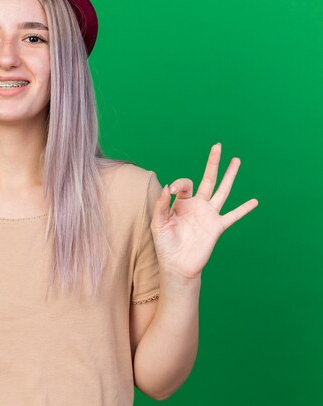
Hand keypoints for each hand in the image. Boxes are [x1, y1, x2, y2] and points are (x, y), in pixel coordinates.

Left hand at [150, 143, 257, 280]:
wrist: (177, 266)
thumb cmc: (165, 245)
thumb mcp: (158, 223)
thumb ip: (162, 205)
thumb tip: (168, 188)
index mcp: (181, 203)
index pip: (184, 184)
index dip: (178, 184)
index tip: (171, 191)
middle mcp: (197, 206)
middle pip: (208, 179)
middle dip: (213, 163)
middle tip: (218, 146)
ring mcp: (208, 215)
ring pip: (222, 191)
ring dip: (230, 176)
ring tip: (236, 160)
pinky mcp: (217, 227)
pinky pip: (233, 215)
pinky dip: (244, 209)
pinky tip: (254, 201)